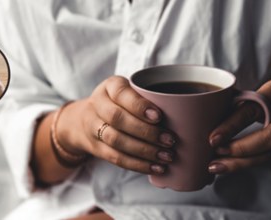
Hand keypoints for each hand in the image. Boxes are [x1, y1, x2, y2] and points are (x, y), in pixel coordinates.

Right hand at [57, 76, 175, 174]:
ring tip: (166, 156)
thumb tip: (188, 113)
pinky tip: (155, 167)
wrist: (83, 120)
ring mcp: (93, 127)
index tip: (160, 116)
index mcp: (110, 86)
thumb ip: (149, 97)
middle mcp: (97, 105)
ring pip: (116, 140)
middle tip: (170, 140)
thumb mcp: (128, 91)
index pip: (121, 93)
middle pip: (118, 119)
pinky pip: (115, 158)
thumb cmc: (118, 103)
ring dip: (143, 151)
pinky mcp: (95, 148)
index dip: (139, 106)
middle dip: (146, 132)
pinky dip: (137, 164)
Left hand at [208, 80, 270, 173]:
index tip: (213, 139)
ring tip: (215, 167)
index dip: (230, 126)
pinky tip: (228, 167)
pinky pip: (266, 158)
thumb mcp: (268, 90)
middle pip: (264, 140)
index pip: (250, 111)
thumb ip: (245, 99)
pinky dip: (246, 164)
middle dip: (237, 152)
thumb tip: (213, 110)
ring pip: (266, 154)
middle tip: (212, 159)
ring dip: (239, 164)